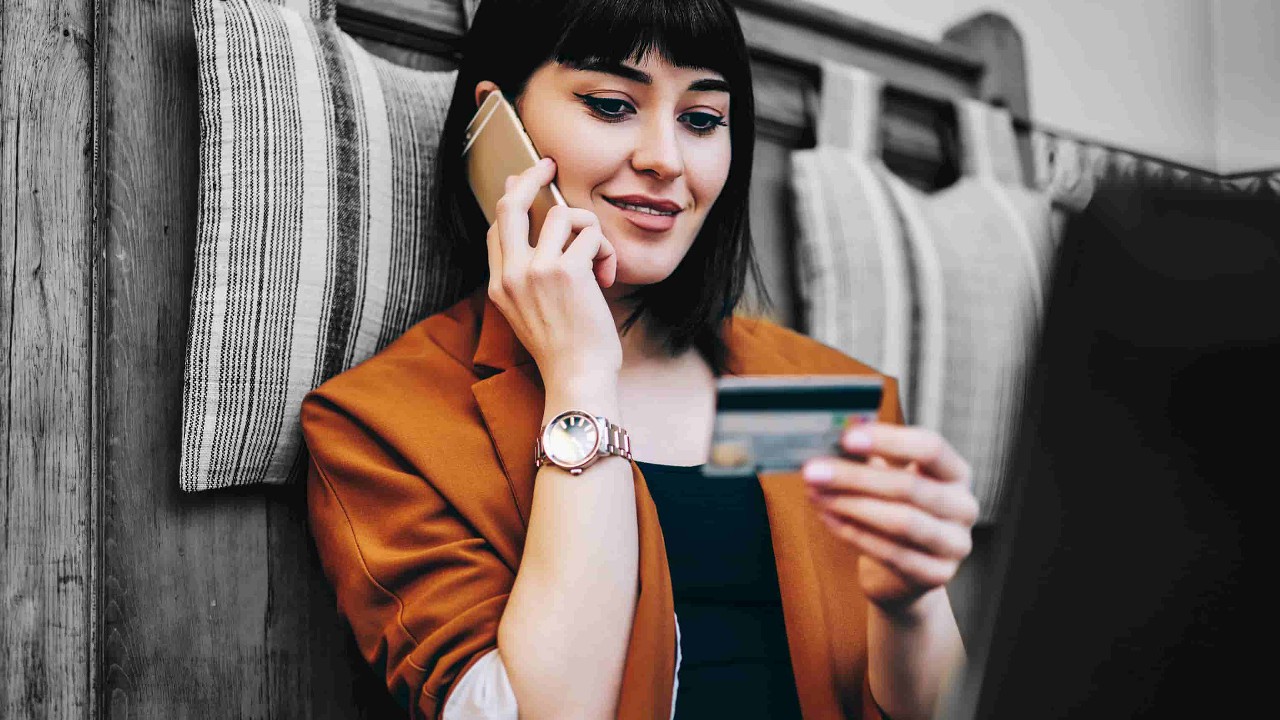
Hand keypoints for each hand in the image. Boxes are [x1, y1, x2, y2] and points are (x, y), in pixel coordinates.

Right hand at [486, 157, 621, 386]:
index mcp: (500, 285)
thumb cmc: (565, 351)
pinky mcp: (567, 271)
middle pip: (511, 205)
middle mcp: (512, 273)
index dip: (513, 200)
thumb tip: (543, 239)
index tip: (525, 182)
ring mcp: (537, 270)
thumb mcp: (532, 315)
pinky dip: (606, 251)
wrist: (577, 378)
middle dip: (530, 176)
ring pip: (564, 215)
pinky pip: (591, 234)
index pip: (498, 228)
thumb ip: (529, 280)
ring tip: (599, 263)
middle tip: (549, 164)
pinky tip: (607, 277)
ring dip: (591, 231)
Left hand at [802, 422, 977, 617]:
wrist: (903, 569)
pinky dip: (854, 534)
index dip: (888, 440)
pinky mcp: (937, 574)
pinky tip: (828, 518)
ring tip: (817, 496)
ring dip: (851, 506)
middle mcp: (964, 506)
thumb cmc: (893, 509)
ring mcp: (955, 544)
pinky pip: (891, 553)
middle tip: (814, 471)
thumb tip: (831, 438)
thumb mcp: (888, 478)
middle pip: (909, 486)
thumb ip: (868, 458)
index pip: (930, 447)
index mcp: (956, 472)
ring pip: (901, 522)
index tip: (846, 437)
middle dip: (855, 478)